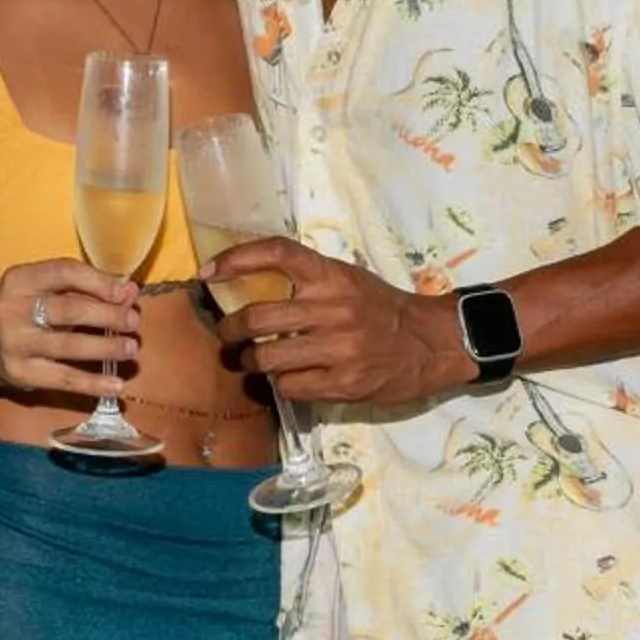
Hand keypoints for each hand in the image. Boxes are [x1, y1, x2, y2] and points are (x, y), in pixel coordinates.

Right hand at [0, 259, 141, 400]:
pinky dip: (92, 383)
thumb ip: (84, 289)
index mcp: (19, 280)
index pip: (63, 272)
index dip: (98, 282)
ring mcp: (14, 344)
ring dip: (105, 348)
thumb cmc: (25, 312)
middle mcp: (12, 310)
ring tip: (130, 348)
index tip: (126, 292)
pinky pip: (63, 379)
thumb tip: (130, 292)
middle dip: (107, 315)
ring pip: (68, 346)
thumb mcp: (45, 291)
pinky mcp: (21, 374)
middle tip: (133, 321)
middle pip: (68, 310)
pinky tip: (116, 385)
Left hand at [206, 237, 475, 407]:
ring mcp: (339, 349)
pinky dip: (279, 383)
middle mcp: (333, 308)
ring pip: (267, 357)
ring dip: (250, 361)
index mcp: (332, 275)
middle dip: (230, 330)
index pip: (277, 253)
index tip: (207, 274)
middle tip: (227, 335)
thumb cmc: (382, 308)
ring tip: (251, 360)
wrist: (431, 342)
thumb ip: (306, 282)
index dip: (236, 259)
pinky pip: (289, 386)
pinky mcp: (344, 384)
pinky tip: (286, 378)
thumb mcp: (347, 279)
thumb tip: (246, 287)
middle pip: (257, 316)